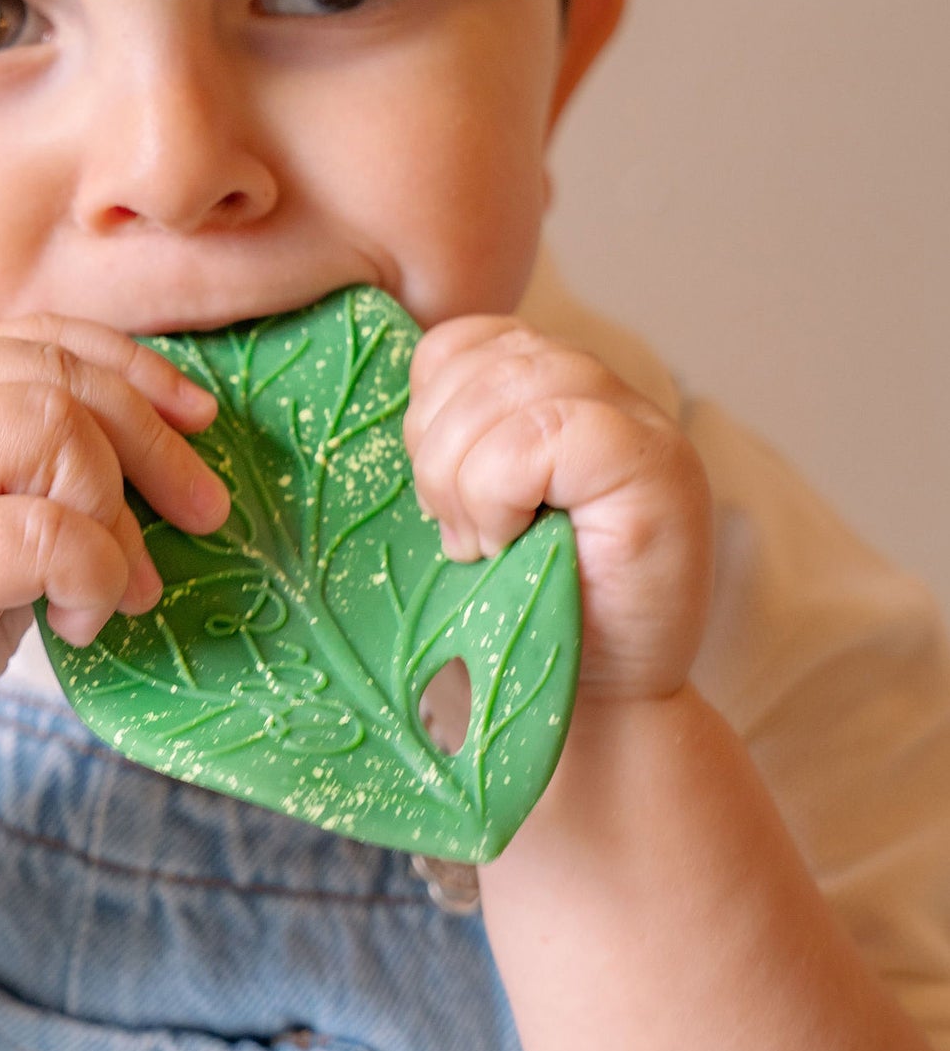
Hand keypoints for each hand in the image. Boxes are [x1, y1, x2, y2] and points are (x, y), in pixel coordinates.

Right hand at [0, 316, 229, 796]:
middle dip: (152, 438)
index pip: (31, 337)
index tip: (197, 419)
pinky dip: (90, 571)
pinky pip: (34, 531)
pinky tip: (81, 620)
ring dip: (113, 506)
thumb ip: (33, 484)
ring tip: (123, 584)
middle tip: (200, 515)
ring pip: (44, 423)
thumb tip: (166, 472)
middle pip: (52, 370)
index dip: (131, 366)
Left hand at [403, 317, 711, 701]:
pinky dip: (500, 491)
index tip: (436, 491)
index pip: (467, 341)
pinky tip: (511, 544)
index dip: (427, 405)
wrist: (590, 709)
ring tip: (482, 543)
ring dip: (465, 476)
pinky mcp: (661, 473)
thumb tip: (390, 388)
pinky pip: (547, 433)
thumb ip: (455, 435)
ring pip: (513, 386)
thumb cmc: (517, 610)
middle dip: (437, 448)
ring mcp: (646, 428)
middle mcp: (613, 394)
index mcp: (559, 388)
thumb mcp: (468, 503)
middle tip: (455, 532)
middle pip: (486, 357)